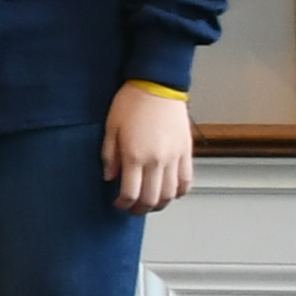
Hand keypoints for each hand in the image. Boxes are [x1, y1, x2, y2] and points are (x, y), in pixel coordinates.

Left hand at [102, 85, 194, 213]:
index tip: (118, 203)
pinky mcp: (186, 152)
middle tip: (132, 209)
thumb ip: (109, 155)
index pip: (130, 193)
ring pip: (170, 194)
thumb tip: (109, 177)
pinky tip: (171, 193)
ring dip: (160, 204)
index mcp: (134, 155)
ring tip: (150, 203)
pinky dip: (179, 192)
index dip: (123, 204)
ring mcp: (174, 157)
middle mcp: (156, 160)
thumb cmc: (131, 102)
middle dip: (140, 209)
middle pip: (151, 198)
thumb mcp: (111, 128)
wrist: (157, 85)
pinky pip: (186, 180)